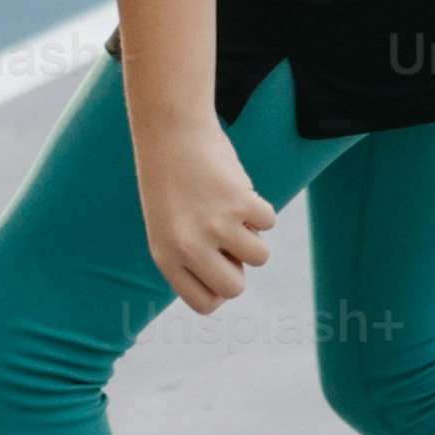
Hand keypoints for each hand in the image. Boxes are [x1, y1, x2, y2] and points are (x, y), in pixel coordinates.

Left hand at [137, 114, 276, 313]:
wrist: (171, 130)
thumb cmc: (173, 180)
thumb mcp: (170, 225)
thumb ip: (194, 256)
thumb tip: (236, 276)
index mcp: (165, 257)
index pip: (204, 303)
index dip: (219, 287)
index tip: (220, 265)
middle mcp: (188, 247)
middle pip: (235, 289)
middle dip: (240, 267)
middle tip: (229, 238)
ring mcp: (215, 226)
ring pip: (259, 256)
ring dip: (253, 233)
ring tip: (231, 209)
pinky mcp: (238, 203)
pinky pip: (268, 222)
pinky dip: (260, 206)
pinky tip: (236, 188)